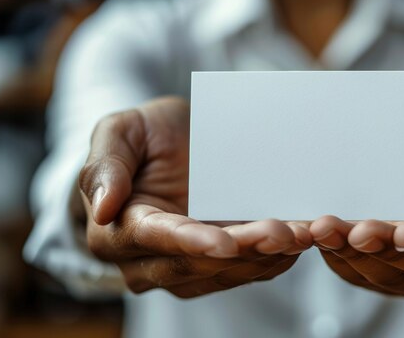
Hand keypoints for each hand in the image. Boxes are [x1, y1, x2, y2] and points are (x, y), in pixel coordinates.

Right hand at [79, 97, 311, 297]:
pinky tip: (302, 239)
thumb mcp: (118, 132)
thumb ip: (104, 166)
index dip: (190, 242)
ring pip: (228, 272)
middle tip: (280, 233)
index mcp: (118, 230)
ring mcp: (187, 266)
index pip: (155, 240)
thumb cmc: (142, 137)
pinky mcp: (218, 263)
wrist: (170, 146)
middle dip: (242, 251)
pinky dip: (276, 257)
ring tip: (300, 235)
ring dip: (266, 257)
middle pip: (198, 263)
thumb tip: (101, 208)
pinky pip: (247, 268)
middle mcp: (150, 259)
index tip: (224, 241)